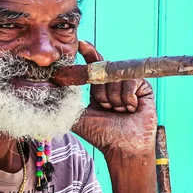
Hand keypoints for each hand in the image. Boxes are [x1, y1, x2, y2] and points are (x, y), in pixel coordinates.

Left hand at [72, 41, 156, 155]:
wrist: (123, 147)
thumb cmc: (102, 135)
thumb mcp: (78, 118)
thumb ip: (65, 105)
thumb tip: (48, 95)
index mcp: (99, 89)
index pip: (94, 67)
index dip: (88, 54)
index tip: (81, 44)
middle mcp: (114, 84)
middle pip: (103, 73)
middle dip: (101, 94)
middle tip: (106, 110)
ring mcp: (129, 85)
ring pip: (116, 79)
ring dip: (115, 100)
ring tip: (119, 113)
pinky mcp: (144, 87)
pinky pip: (131, 83)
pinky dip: (128, 99)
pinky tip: (131, 110)